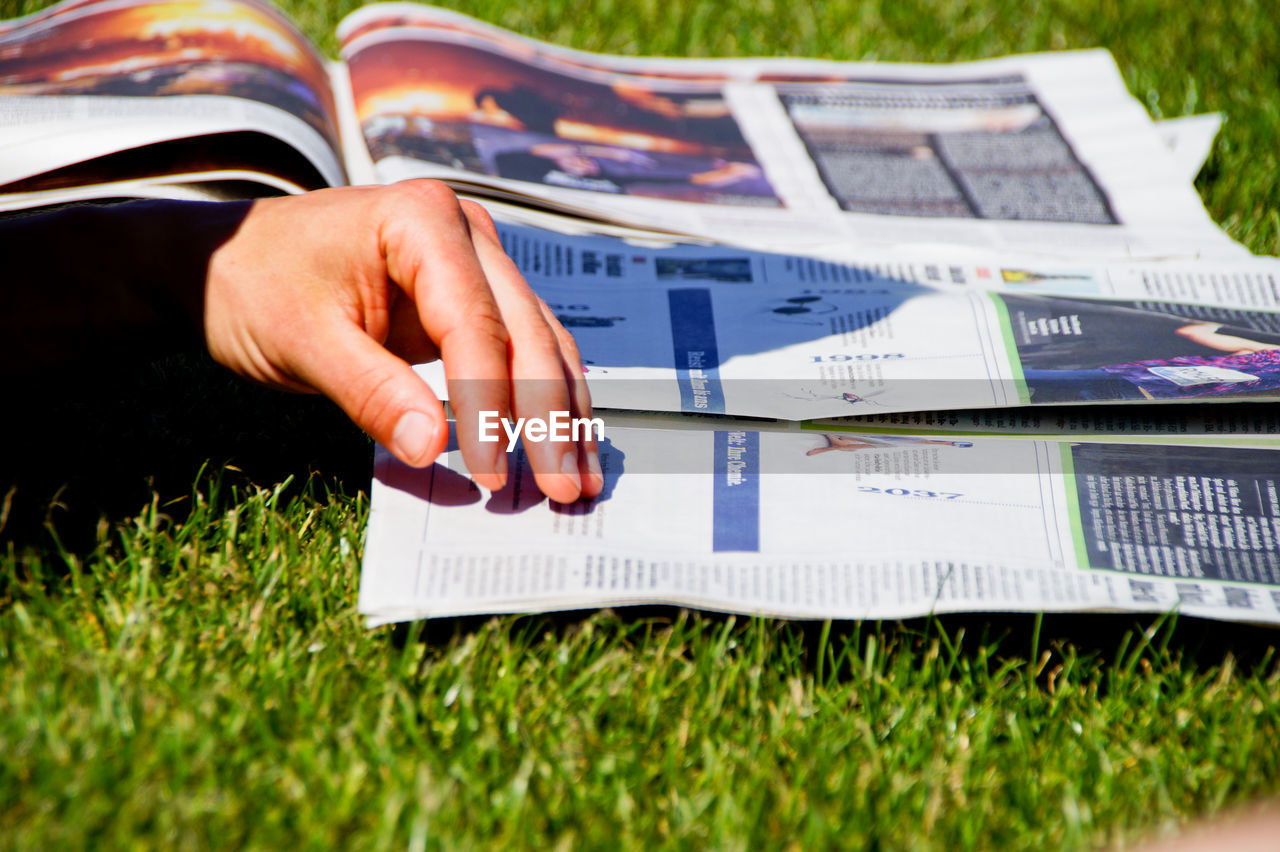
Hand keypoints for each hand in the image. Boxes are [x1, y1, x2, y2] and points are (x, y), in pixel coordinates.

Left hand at [204, 180, 603, 502]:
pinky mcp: (474, 299)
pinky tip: (560, 448)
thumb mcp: (301, 340)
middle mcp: (466, 232)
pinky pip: (521, 352)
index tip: (492, 471)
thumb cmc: (254, 284)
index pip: (475, 324)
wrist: (229, 262)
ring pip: (539, 344)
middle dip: (547, 417)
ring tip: (577, 482)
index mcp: (422, 220)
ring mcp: (477, 263)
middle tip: (561, 490)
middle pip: (525, 333)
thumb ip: (370, 391)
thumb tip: (433, 448)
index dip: (489, 403)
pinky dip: (540, 403)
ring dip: (561, 416)